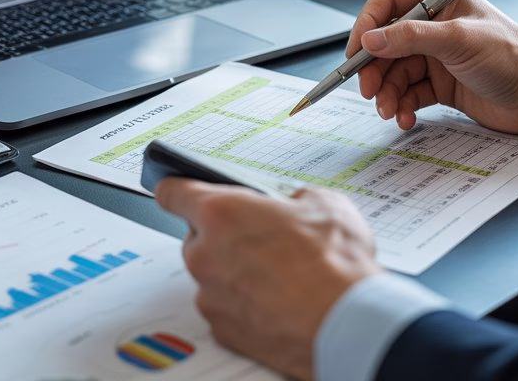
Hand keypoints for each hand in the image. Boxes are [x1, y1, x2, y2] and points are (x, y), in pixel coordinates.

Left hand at [155, 179, 382, 380]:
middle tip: (262, 240)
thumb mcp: (325, 204)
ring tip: (278, 275)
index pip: (173, 192)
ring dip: (234, 272)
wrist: (344, 323)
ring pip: (212, 275)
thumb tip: (296, 203)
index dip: (177, 188)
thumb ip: (295, 198)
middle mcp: (204, 254)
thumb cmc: (333, 265)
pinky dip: (243, 305)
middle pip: (197, 237)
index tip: (177, 190)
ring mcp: (210, 295)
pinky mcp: (222, 329)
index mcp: (220, 213)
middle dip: (223, 236)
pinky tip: (276, 301)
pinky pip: (225, 308)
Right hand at [347, 0, 517, 133]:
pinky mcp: (441, 84)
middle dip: (374, 69)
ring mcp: (437, 56)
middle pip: (386, 43)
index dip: (367, 26)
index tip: (355, 52)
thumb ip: (411, 38)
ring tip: (389, 110)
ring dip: (387, 92)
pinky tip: (405, 117)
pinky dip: (402, 106)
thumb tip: (371, 40)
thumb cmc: (514, 56)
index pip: (388, 4)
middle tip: (368, 90)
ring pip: (395, 72)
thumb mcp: (458, 40)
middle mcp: (434, 26)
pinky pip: (409, 93)